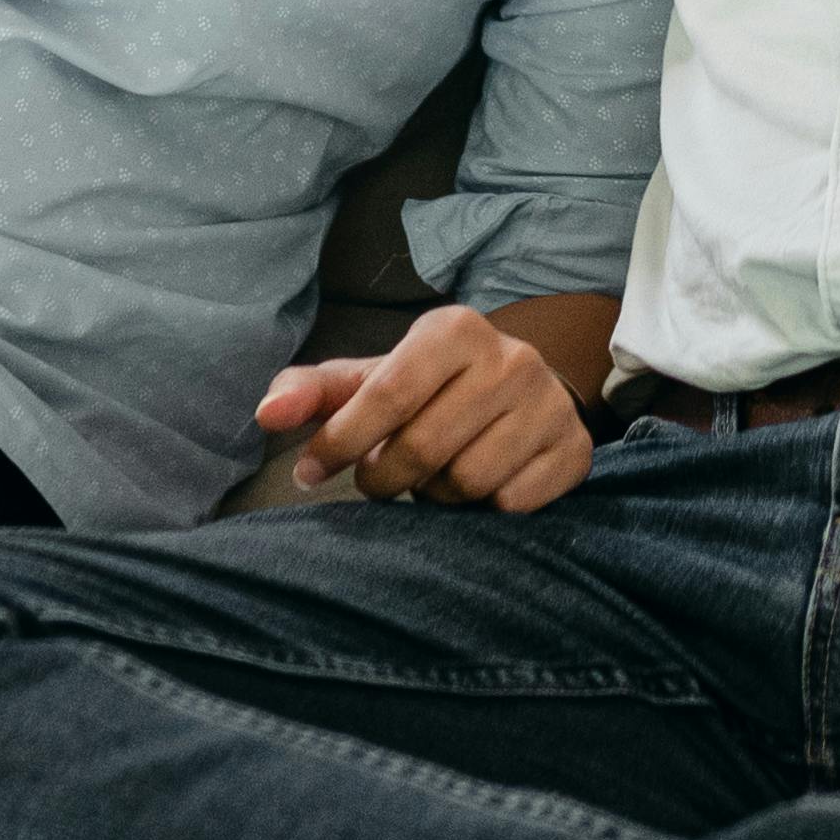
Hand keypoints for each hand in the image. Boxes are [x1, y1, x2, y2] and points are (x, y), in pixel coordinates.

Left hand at [253, 305, 597, 514]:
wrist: (521, 394)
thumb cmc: (428, 391)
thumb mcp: (371, 380)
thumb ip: (313, 392)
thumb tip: (264, 414)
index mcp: (454, 329)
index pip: (386, 396)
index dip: (341, 443)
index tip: (310, 473)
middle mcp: (511, 358)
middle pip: (422, 450)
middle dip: (387, 477)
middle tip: (384, 477)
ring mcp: (550, 404)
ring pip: (466, 483)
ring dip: (436, 495)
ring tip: (436, 474)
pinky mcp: (575, 450)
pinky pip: (510, 506)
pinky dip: (483, 509)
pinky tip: (480, 485)